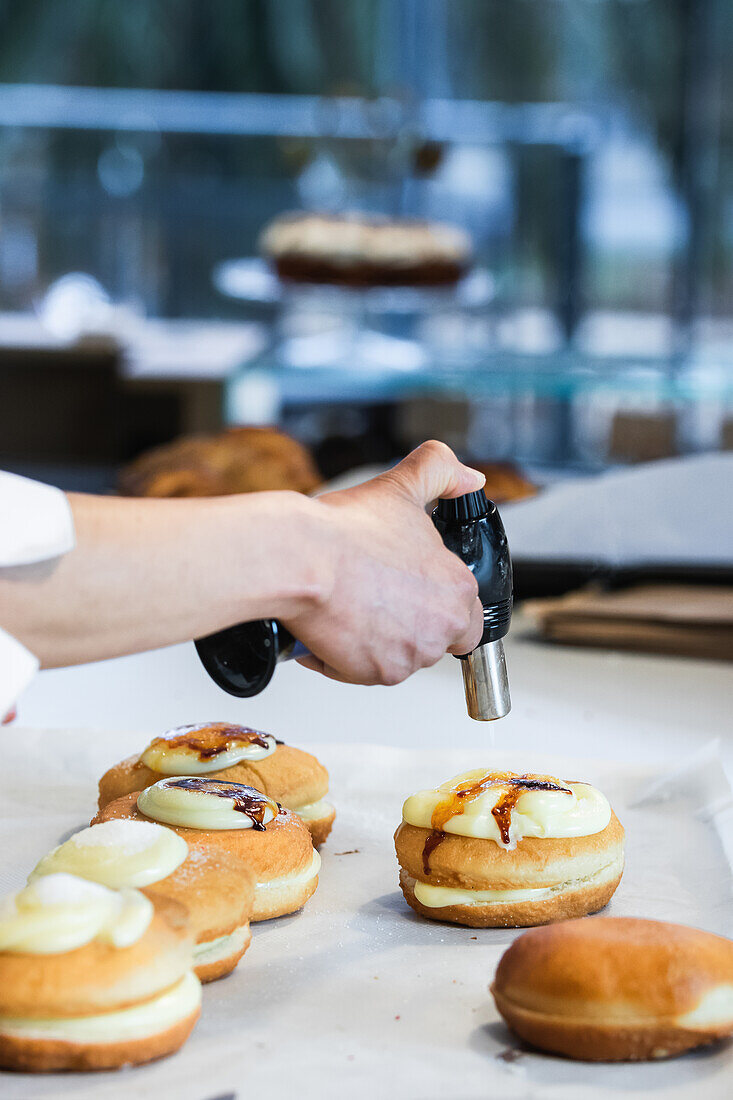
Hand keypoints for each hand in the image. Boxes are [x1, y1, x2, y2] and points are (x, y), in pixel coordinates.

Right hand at [284, 440, 484, 684]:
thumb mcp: (400, 487)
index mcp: (457, 587)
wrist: (300, 560)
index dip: (435, 604)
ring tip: (350, 604)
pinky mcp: (376, 674)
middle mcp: (441, 627)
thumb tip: (470, 477)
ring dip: (376, 639)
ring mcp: (410, 655)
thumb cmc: (343, 532)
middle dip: (404, 624)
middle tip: (373, 596)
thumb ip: (441, 472)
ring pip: (397, 656)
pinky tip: (332, 624)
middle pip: (431, 638)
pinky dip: (344, 656)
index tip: (409, 594)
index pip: (467, 616)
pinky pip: (362, 671)